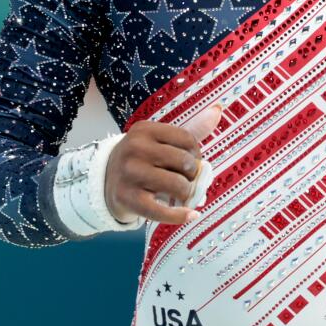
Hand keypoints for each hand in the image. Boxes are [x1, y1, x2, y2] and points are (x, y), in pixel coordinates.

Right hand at [104, 104, 222, 224]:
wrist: (106, 180)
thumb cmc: (142, 159)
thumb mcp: (160, 140)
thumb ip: (191, 128)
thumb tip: (218, 109)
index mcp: (145, 130)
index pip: (187, 139)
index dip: (196, 153)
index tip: (191, 162)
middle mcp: (135, 148)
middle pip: (184, 162)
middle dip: (192, 175)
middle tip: (186, 180)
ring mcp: (130, 174)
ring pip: (177, 185)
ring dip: (186, 193)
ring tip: (181, 194)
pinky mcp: (128, 199)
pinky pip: (162, 211)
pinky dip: (180, 215)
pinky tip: (190, 215)